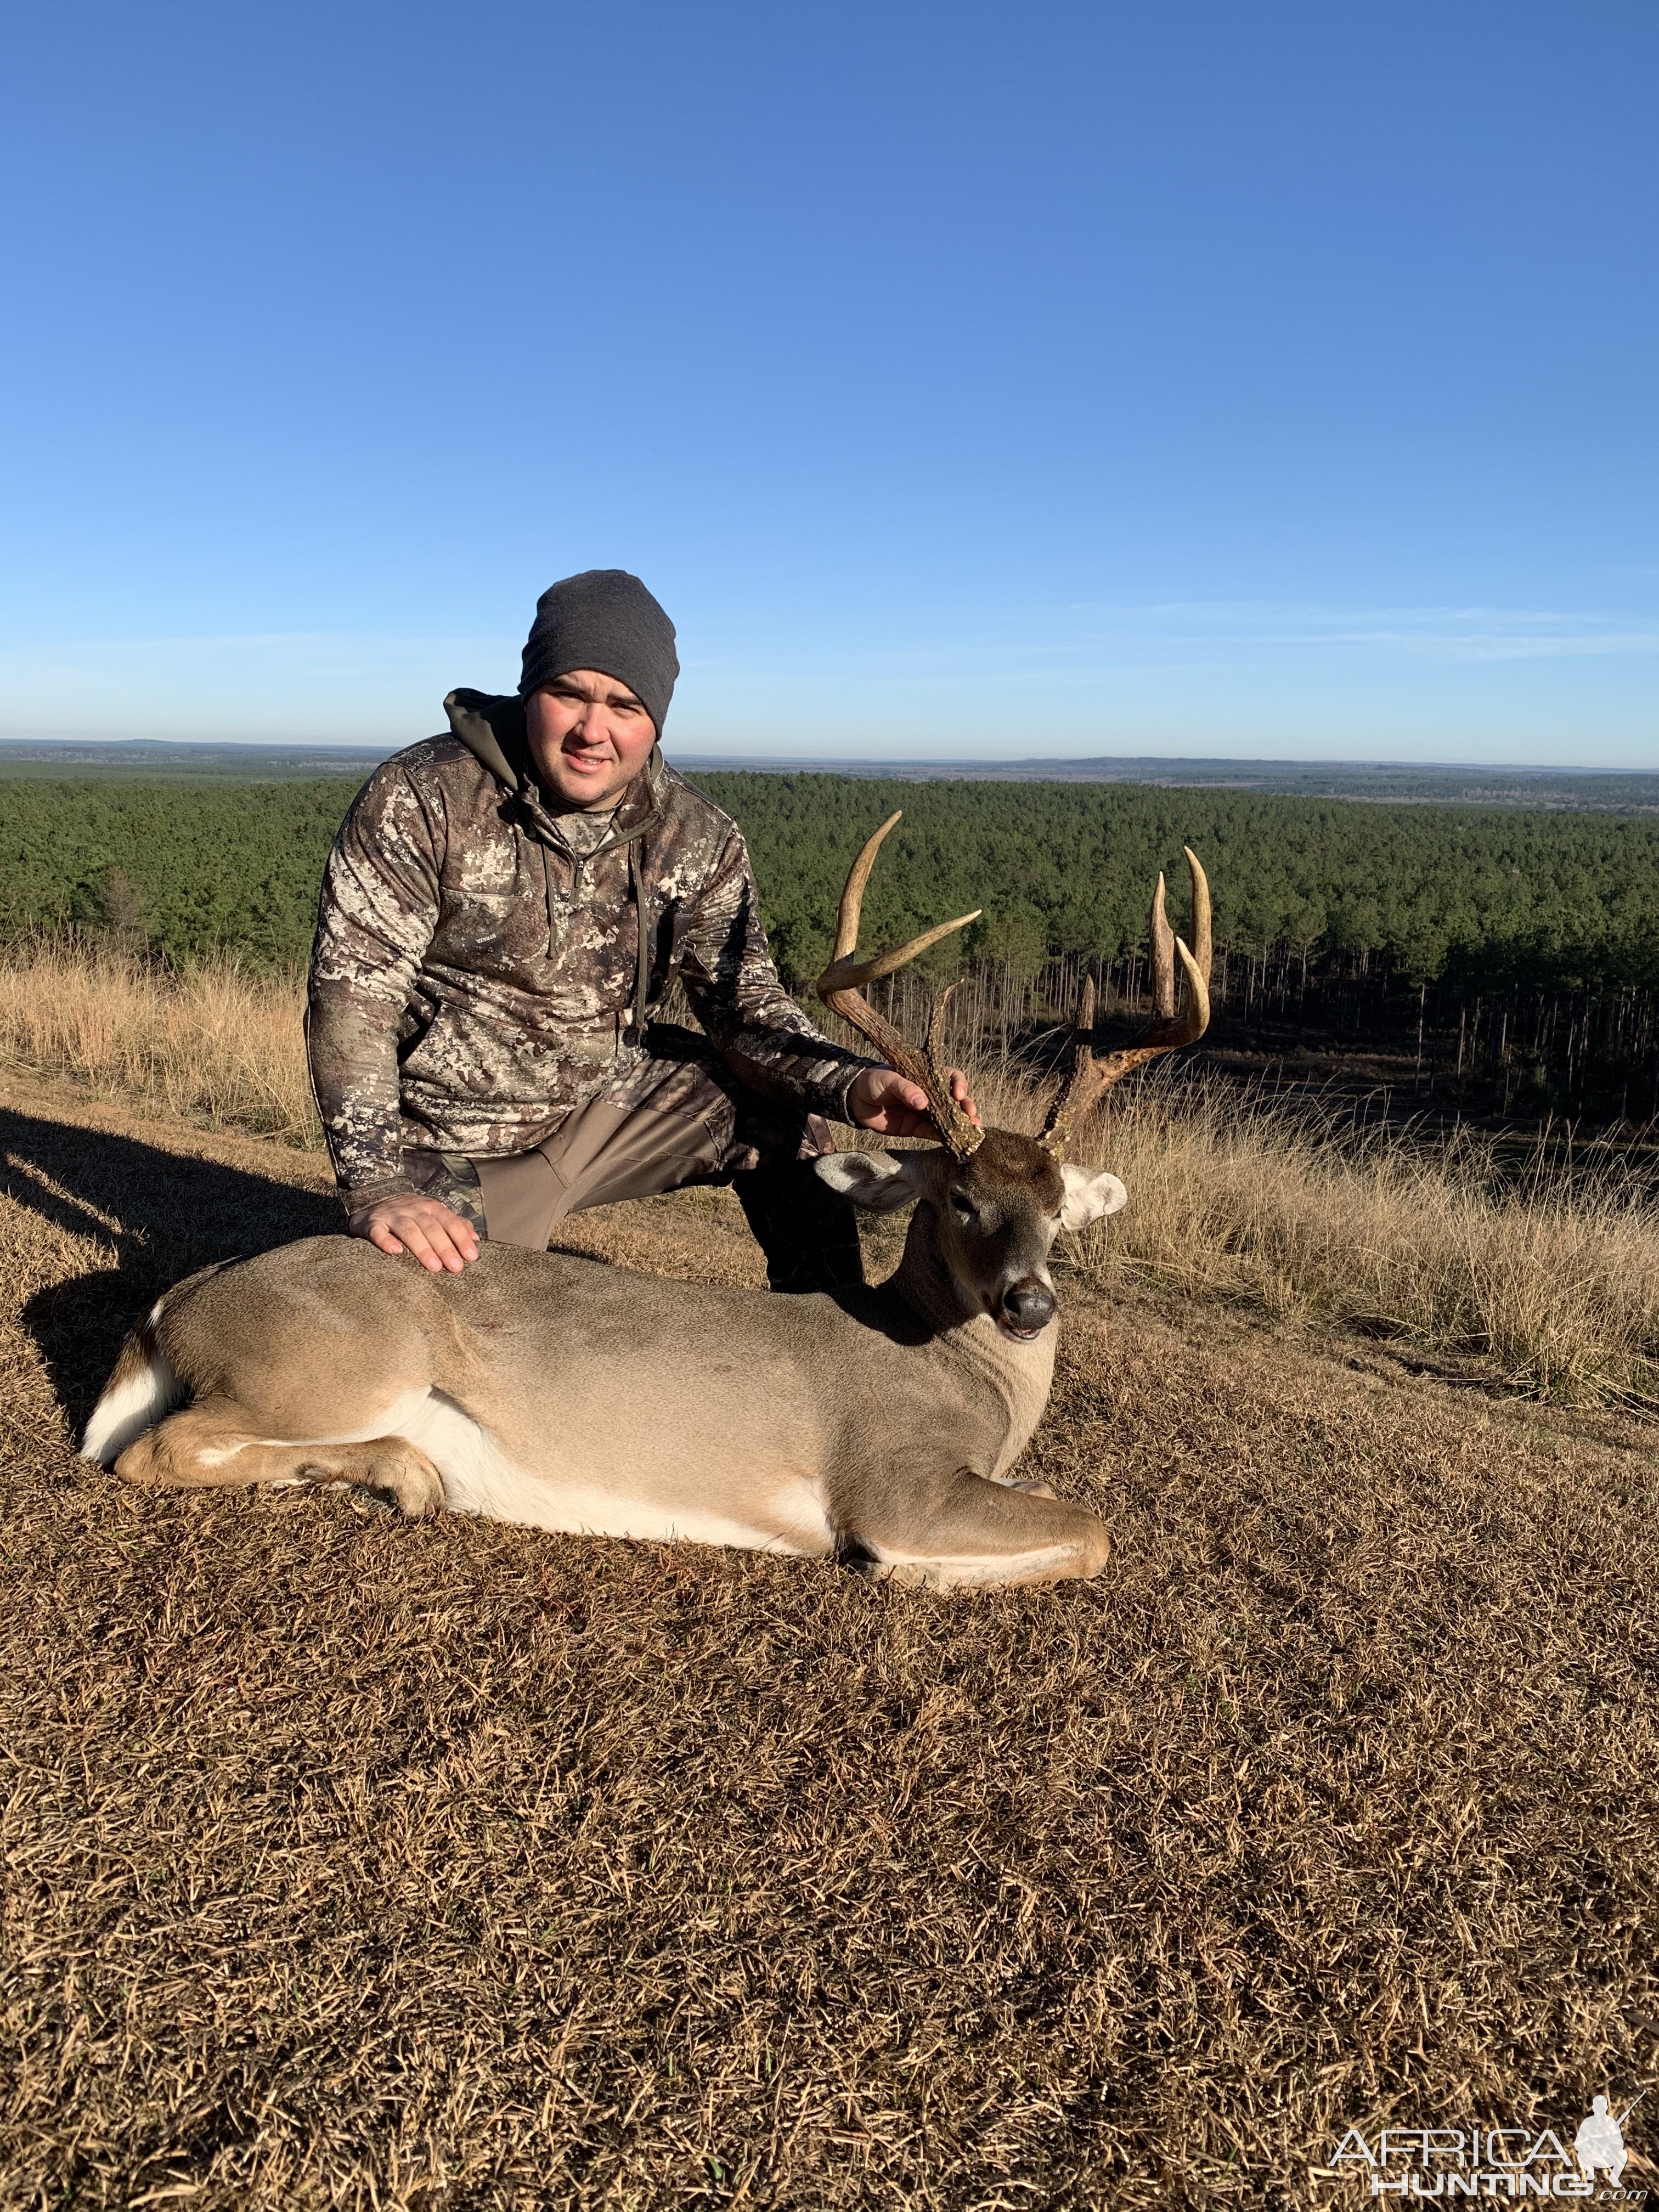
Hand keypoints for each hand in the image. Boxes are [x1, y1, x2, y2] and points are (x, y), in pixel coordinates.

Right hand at [349, 1194, 479, 1273]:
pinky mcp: (372, 1223)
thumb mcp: (433, 1214)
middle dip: (445, 1248)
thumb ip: (455, 1224)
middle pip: (431, 1228)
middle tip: (455, 1267)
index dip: (461, 1239)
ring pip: (408, 1230)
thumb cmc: (411, 1213)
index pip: (450, 1222)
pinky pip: (378, 1232)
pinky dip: (386, 1241)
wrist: (374, 1197)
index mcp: (431, 1207)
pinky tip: (395, 1252)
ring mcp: (392, 1215)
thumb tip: (476, 1238)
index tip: (471, 1257)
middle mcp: (413, 1209)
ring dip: (422, 1248)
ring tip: (433, 1266)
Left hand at [847, 1065, 981, 1140]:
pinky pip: (932, 1133)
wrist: (856, 1099)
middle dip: (966, 1106)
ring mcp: (924, 1112)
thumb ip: (905, 1089)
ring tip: (972, 1130)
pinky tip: (954, 1140)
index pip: (950, 1077)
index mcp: (927, 1076)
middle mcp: (930, 1094)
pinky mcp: (916, 1127)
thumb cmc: (874, 1081)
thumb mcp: (888, 1080)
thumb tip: (923, 1102)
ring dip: (960, 1124)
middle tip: (972, 1114)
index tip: (958, 1094)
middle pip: (954, 1100)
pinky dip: (943, 1137)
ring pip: (947, 1118)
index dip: (958, 1084)